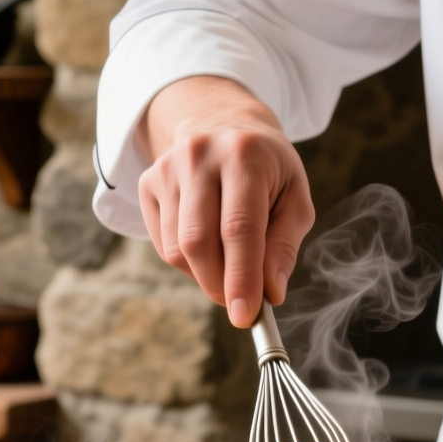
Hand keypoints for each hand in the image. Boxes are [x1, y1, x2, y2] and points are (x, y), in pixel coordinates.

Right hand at [138, 76, 315, 326]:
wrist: (223, 125)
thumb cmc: (268, 171)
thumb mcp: (294, 198)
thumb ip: (284, 246)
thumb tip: (270, 292)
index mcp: (244, 156)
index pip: (239, 228)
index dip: (241, 278)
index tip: (246, 316)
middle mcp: (199, 157)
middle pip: (199, 243)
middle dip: (220, 285)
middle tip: (240, 303)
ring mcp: (167, 169)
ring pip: (178, 250)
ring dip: (206, 276)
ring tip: (229, 266)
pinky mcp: (148, 183)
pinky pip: (164, 246)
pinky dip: (189, 263)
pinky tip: (209, 248)